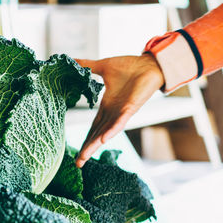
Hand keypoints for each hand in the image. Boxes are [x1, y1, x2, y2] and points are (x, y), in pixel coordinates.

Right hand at [75, 53, 164, 167]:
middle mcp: (113, 113)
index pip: (94, 126)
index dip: (86, 139)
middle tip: (77, 163)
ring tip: (85, 157)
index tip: (78, 152)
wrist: (150, 63)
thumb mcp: (103, 67)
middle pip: (97, 134)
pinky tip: (103, 140)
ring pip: (106, 132)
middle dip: (88, 148)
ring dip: (95, 144)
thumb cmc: (130, 66)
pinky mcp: (130, 108)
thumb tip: (72, 60)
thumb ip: (87, 66)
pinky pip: (120, 121)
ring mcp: (121, 112)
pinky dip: (112, 130)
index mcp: (107, 106)